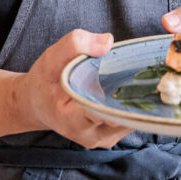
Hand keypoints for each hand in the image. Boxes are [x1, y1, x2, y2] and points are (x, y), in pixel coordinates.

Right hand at [12, 29, 132, 148]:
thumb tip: (108, 41)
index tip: (130, 84)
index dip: (117, 100)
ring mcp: (103, 138)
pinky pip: (131, 119)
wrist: (39, 104)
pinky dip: (132, 102)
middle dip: (132, 94)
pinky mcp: (112, 135)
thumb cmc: (45, 81)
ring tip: (133, 77)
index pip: (101, 115)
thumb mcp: (51, 58)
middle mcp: (90, 135)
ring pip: (131, 119)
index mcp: (72, 120)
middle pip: (123, 116)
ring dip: (135, 97)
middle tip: (141, 73)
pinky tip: (129, 86)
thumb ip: (75, 45)